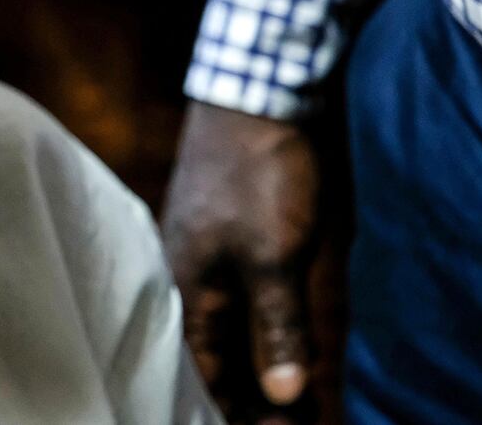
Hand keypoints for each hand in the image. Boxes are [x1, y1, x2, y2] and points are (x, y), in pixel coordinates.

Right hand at [161, 102, 319, 423]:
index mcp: (186, 281)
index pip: (204, 369)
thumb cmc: (259, 174)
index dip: (236, 411)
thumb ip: (277, 327)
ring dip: (261, 363)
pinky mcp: (237, 230)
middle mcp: (191, 271)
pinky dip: (265, 328)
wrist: (262, 90)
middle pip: (215, 352)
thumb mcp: (273, 256)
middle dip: (250, 395)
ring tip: (296, 398)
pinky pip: (244, 298)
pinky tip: (285, 338)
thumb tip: (283, 397)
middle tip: (295, 423)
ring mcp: (213, 248)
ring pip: (230, 324)